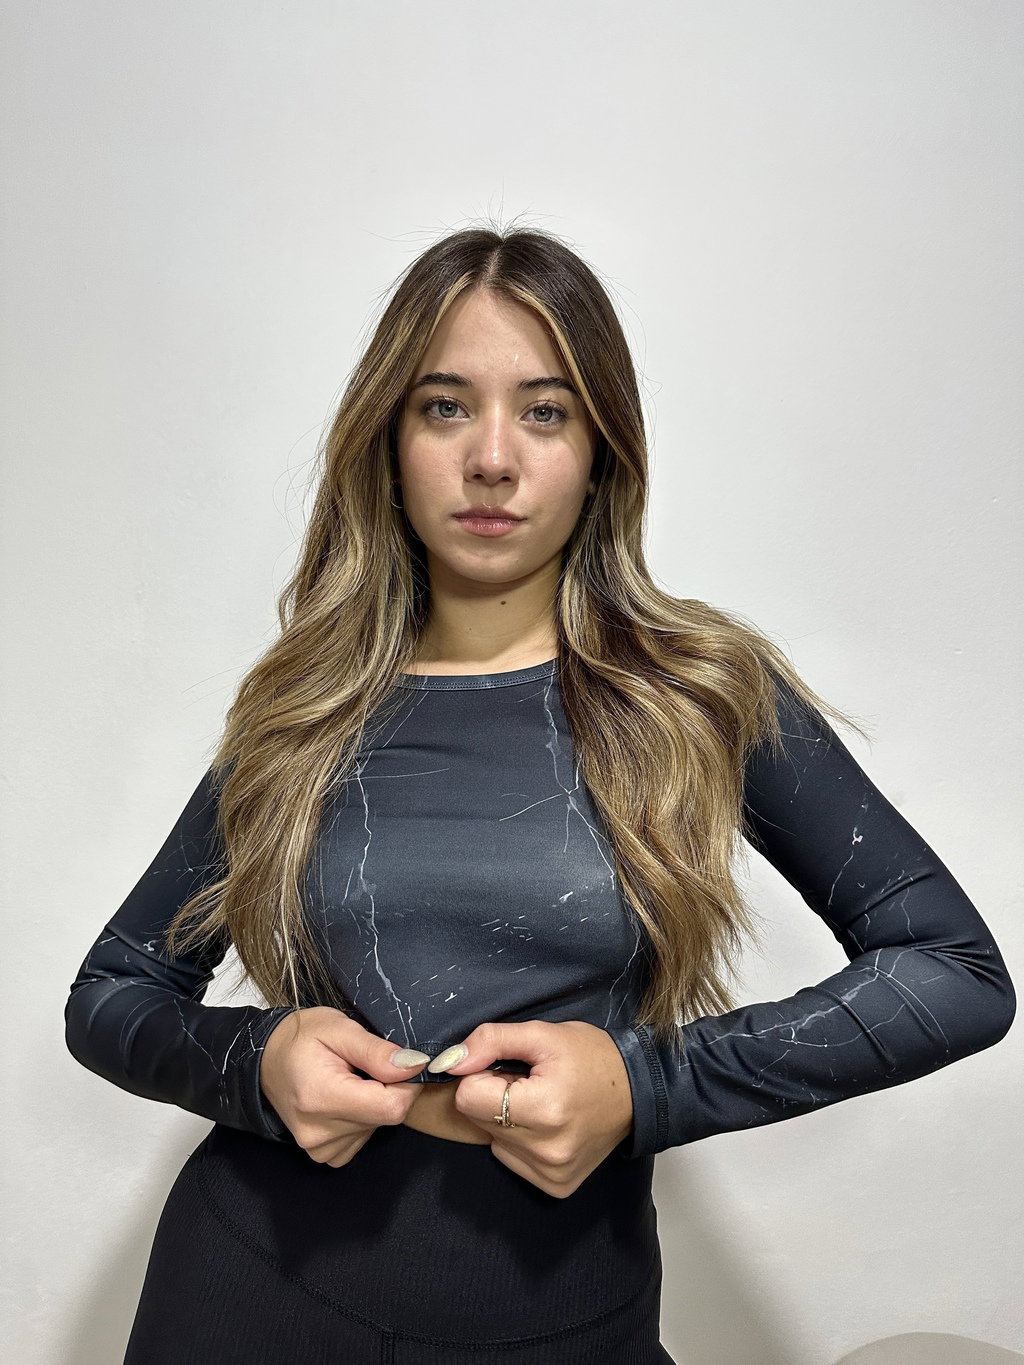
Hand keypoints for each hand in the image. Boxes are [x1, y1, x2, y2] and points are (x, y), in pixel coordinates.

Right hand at [259, 1007, 430, 1166]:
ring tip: (350, 1080)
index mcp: (322, 1097)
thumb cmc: (302, 1038)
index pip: (392, 1107)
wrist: (266, 1059)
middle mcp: (319, 1132)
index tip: (398, 1063)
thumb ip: (376, 1051)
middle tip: (365, 1066)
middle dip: (389, 1088)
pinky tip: (345, 1100)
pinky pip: (362, 1138)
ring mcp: (319, 1148)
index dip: (407, 1083)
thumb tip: (414, 1066)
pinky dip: (362, 1119)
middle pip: (386, 1117)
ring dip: (375, 1103)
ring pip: (377, 1127)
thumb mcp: (339, 1028)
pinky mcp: (323, 1155)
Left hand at [435, 1020, 634, 1197]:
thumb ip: (491, 1040)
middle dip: (494, 1097)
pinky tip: (547, 1125)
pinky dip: (520, 1141)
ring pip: (492, 1141)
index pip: (468, 1097)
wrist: (637, 1092)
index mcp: (543, 1109)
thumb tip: (450, 1061)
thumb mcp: (543, 1034)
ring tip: (541, 1103)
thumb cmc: (592, 1057)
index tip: (510, 1068)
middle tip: (529, 1084)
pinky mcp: (555, 1186)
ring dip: (506, 1120)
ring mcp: (551, 1173)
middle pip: (478, 1120)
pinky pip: (511, 1160)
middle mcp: (546, 1150)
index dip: (483, 1075)